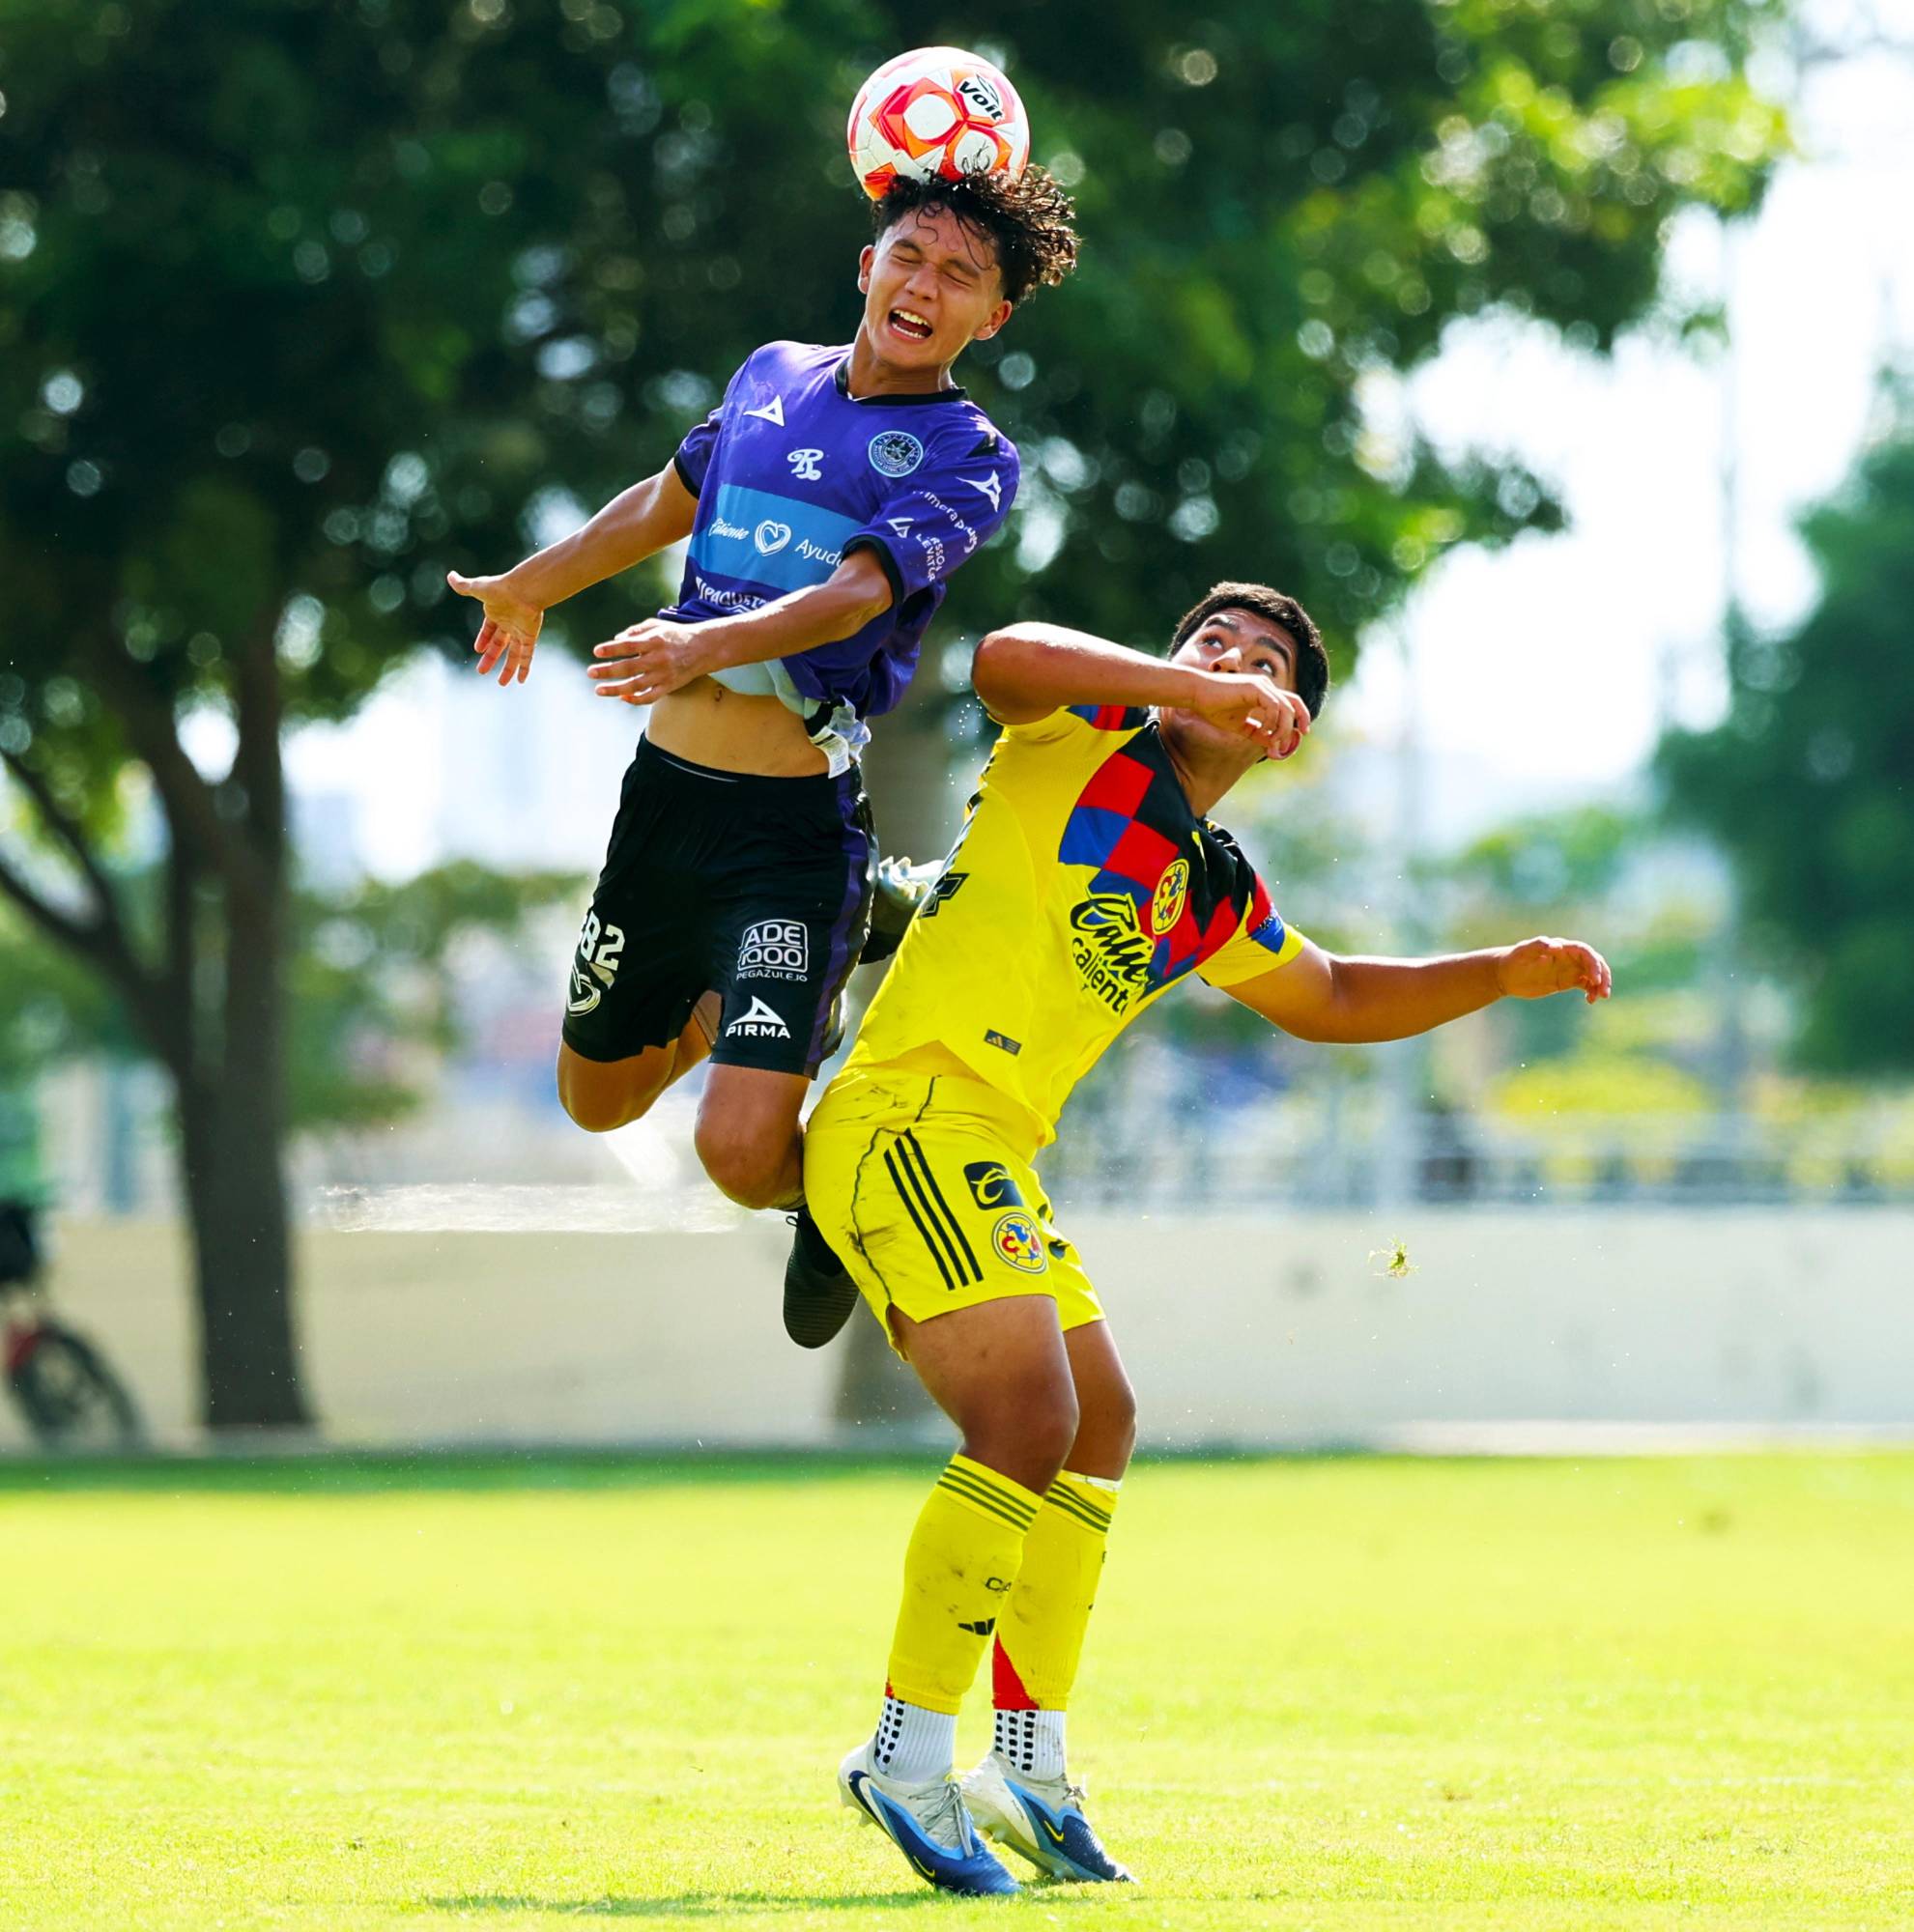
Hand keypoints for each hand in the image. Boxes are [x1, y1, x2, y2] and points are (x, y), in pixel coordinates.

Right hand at [447, 571, 543, 684]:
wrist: (525, 589)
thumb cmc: (501, 588)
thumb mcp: (478, 588)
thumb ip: (464, 586)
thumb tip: (450, 575)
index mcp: (496, 613)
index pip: (489, 630)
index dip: (483, 639)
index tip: (478, 649)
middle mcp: (509, 623)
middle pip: (498, 645)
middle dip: (490, 658)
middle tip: (481, 671)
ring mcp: (520, 631)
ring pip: (513, 654)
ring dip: (508, 669)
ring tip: (502, 684)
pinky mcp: (530, 636)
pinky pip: (527, 655)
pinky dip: (524, 668)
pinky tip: (521, 680)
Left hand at [588, 617, 717, 704]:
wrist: (703, 649)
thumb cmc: (675, 635)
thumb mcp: (657, 625)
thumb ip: (635, 631)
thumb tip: (616, 640)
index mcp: (654, 641)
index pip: (629, 645)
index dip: (612, 649)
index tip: (597, 651)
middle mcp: (658, 659)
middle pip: (629, 667)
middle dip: (607, 671)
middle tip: (590, 672)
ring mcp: (663, 675)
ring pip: (636, 686)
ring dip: (615, 689)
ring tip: (599, 690)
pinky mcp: (669, 687)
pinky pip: (650, 697)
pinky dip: (636, 699)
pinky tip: (622, 697)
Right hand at [1189, 670, 1310, 759]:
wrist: (1197, 694)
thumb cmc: (1214, 708)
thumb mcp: (1240, 726)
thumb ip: (1257, 734)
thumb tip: (1273, 746)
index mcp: (1264, 693)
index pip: (1291, 702)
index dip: (1301, 716)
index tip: (1303, 732)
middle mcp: (1266, 686)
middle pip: (1294, 704)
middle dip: (1299, 723)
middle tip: (1290, 742)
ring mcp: (1262, 685)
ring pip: (1286, 708)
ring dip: (1281, 728)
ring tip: (1269, 740)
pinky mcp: (1255, 688)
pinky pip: (1273, 707)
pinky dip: (1271, 722)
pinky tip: (1261, 731)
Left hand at [1496, 936, 1612, 1004]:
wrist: (1504, 974)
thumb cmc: (1513, 959)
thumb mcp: (1523, 951)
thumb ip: (1539, 945)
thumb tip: (1558, 946)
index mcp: (1562, 948)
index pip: (1585, 952)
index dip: (1594, 964)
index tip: (1595, 979)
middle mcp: (1568, 957)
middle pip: (1594, 963)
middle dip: (1603, 976)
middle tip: (1604, 992)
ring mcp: (1568, 969)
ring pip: (1592, 975)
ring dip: (1600, 985)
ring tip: (1599, 998)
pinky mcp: (1565, 981)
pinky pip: (1585, 985)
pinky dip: (1591, 991)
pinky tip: (1590, 1001)